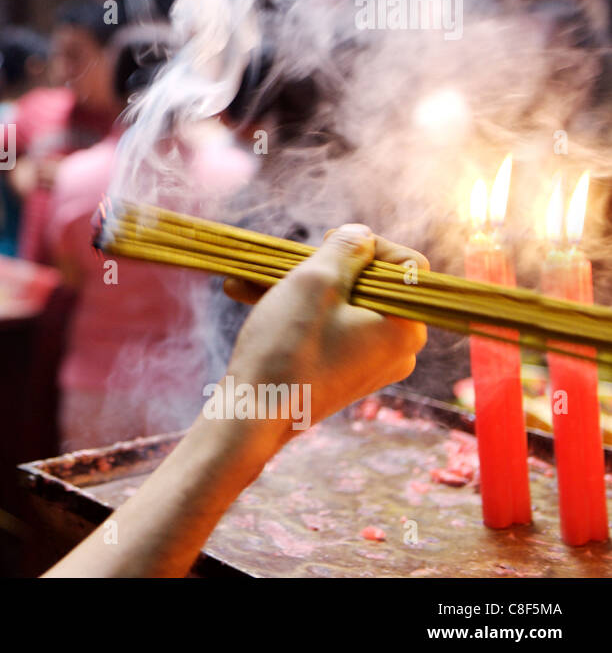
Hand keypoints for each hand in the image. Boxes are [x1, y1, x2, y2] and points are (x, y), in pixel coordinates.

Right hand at [221, 224, 427, 444]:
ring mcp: (368, 364)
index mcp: (406, 329)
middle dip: (320, 267)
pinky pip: (325, 328)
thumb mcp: (315, 282)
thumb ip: (345, 249)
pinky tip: (247, 297)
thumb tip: (361, 236)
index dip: (367, 244)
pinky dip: (294, 312)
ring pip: (339, 305)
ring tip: (246, 280)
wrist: (250, 417)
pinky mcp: (340, 373)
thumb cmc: (287, 349)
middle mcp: (397, 351)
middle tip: (283, 265)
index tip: (325, 241)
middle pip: (368, 285)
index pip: (407, 265)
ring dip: (296, 287)